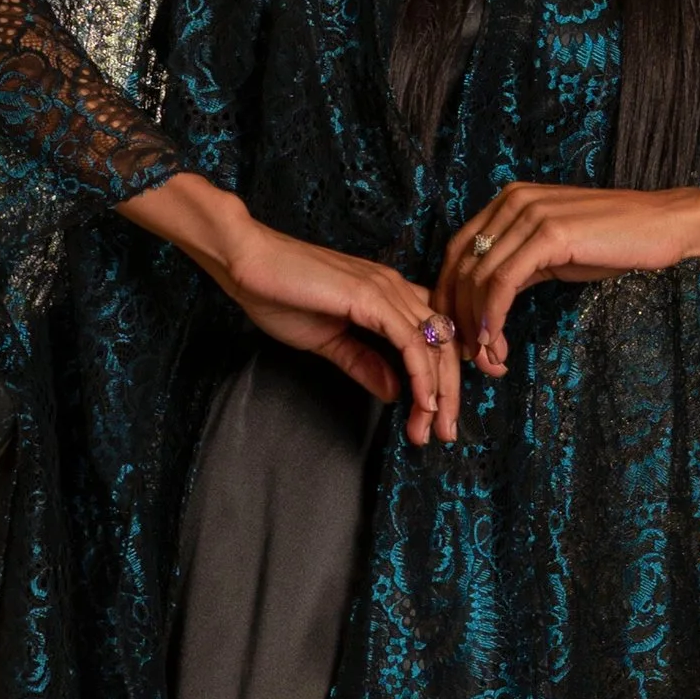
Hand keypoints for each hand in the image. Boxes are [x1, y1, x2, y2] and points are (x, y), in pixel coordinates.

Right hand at [121, 175, 460, 443]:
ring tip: (434, 429)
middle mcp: (396, 289)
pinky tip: (423, 403)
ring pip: (435, 345)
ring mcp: (387, 291)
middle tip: (444, 434)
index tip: (432, 420)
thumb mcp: (329, 341)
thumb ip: (364, 363)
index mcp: (388, 295)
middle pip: (444, 344)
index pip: (433, 338)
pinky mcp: (373, 299)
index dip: (440, 380)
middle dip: (449, 393)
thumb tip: (394, 391)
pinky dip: (422, 376)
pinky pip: (411, 343)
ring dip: (439, 393)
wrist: (249, 264)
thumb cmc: (280, 295)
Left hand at [438, 183, 699, 375]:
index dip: (448, 297)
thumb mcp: (553, 252)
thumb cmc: (613, 242)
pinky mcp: (549, 233)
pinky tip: (495, 341)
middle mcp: (512, 201)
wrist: (665, 226)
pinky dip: (493, 316)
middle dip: (459, 320)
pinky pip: (503, 283)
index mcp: (508, 202)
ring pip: (479, 279)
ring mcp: (529, 214)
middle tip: (472, 359)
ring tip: (491, 361)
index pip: (456, 252)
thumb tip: (482, 309)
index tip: (454, 336)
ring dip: (477, 328)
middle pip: (461, 267)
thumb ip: (516, 267)